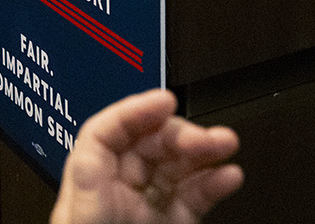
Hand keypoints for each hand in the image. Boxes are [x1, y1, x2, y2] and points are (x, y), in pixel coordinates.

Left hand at [49, 88, 242, 223]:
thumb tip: (100, 155)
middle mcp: (114, 199)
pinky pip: (191, 200)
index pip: (104, 136)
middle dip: (180, 134)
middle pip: (146, 147)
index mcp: (86, 195)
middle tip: (208, 137)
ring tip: (227, 145)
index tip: (164, 102)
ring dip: (204, 153)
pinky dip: (212, 185)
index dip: (133, 112)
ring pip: (174, 171)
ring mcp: (143, 216)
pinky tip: (229, 177)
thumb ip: (93, 190)